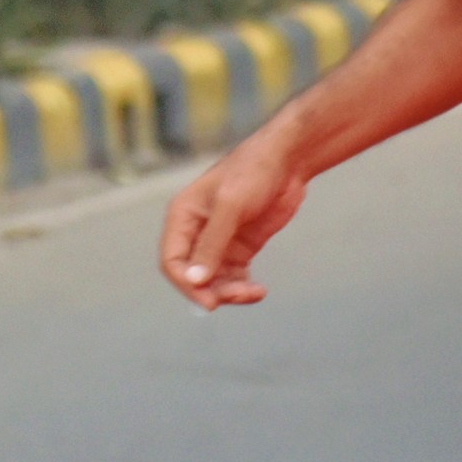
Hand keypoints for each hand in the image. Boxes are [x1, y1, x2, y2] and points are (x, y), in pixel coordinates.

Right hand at [158, 127, 312, 309]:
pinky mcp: (241, 247)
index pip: (172, 261)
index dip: (186, 284)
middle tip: (237, 296)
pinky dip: (243, 288)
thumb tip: (195, 280)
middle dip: (211, 290)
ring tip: (253, 293)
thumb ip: (212, 243)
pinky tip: (258, 290)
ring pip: (214, 280)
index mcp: (183, 217)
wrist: (289, 159)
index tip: (209, 301)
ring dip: (229, 292)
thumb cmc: (253, 171)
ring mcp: (220, 241)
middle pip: (193, 275)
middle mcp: (197, 232)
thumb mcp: (230, 205)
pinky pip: (234, 277)